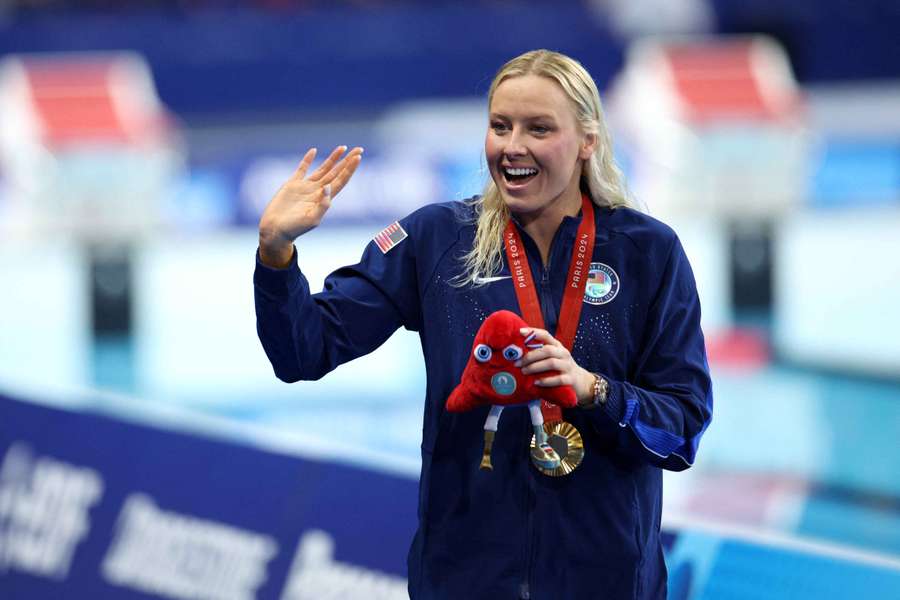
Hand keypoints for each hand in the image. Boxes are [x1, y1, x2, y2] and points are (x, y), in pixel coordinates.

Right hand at [258, 145, 362, 266]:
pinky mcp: (292, 185)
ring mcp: (306, 187)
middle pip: (336, 173)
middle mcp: (317, 191)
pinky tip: (314, 151)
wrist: (276, 230)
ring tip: (343, 147)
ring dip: (333, 158)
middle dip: (347, 161)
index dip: (349, 169)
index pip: (341, 181)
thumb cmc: (294, 228)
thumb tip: (328, 186)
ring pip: (323, 169)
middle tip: (359, 149)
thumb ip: (323, 204)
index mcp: (324, 199)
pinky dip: (307, 159)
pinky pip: (302, 169)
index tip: (358, 158)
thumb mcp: (312, 219)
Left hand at [516, 327, 594, 403]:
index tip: (520, 332)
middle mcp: (563, 353)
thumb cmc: (560, 368)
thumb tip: (517, 354)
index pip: (546, 335)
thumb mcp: (552, 358)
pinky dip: (546, 381)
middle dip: (530, 356)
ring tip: (524, 372)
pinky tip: (536, 382)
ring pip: (551, 363)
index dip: (534, 332)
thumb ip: (539, 354)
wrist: (581, 382)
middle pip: (547, 350)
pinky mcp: (570, 379)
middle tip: (518, 364)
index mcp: (557, 346)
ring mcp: (568, 366)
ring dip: (535, 367)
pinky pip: (558, 379)